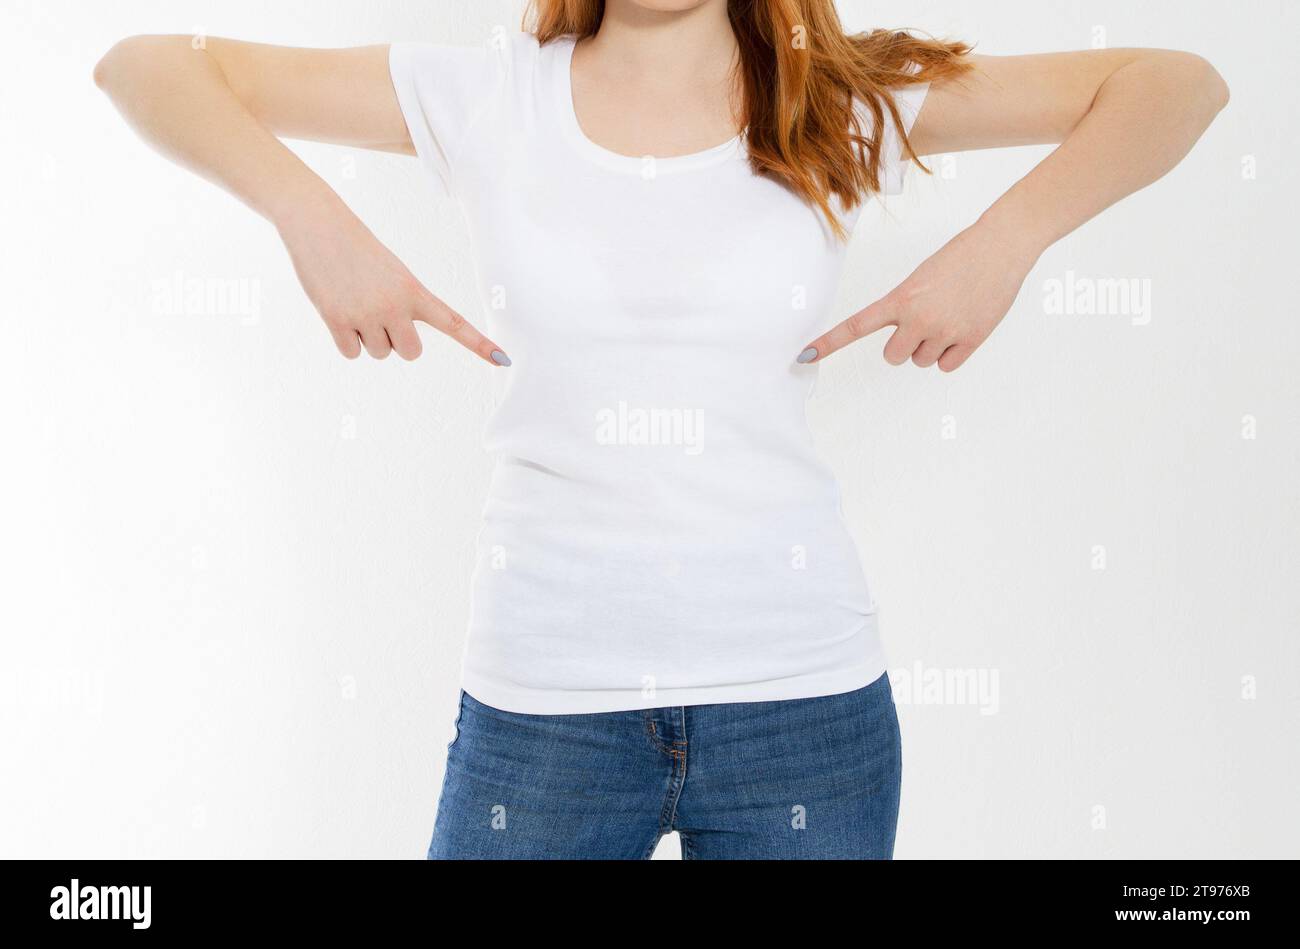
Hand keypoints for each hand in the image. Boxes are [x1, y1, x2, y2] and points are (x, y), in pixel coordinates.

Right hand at [276, 196, 508, 364]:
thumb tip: (396, 342)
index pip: (454, 323)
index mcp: (414, 290)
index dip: (479, 344)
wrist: (319, 225)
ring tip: (355, 303)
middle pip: (411, 353)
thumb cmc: (357, 249)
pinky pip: (352, 354)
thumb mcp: (393, 272)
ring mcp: (366, 315)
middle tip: (382, 316)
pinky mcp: (337, 321)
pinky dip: (346, 341)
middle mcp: (394, 306)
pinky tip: (339, 312)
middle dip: (399, 342)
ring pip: (380, 353)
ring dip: (368, 337)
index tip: (504, 361)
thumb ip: (404, 305)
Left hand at [797, 218, 1038, 371]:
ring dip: (931, 347)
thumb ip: (906, 307)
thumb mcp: (922, 277)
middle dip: (904, 346)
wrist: (1001, 246)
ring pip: (921, 361)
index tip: (803, 356)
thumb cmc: (961, 257)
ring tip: (950, 317)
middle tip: (922, 324)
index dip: (829, 343)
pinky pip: (946, 366)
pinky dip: (951, 354)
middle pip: (893, 357)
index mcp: (901, 298)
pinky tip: (963, 329)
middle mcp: (919, 318)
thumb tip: (905, 338)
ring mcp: (945, 331)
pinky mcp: (971, 340)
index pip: (856, 325)